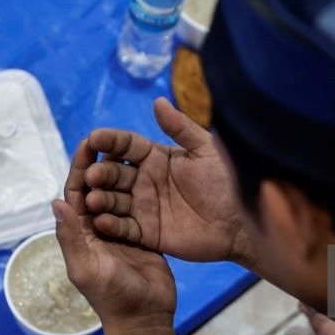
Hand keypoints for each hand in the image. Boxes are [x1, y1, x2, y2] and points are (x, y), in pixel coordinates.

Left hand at [53, 138, 176, 328]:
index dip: (80, 167)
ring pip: (119, 193)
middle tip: (109, 136)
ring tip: (130, 146)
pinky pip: (140, 205)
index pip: (75, 193)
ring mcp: (122, 230)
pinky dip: (143, 188)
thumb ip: (71, 237)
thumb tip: (56, 201)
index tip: (88, 140)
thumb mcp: (85, 268)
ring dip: (122, 171)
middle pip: (97, 187)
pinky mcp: (144, 233)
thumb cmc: (112, 296)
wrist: (145, 316)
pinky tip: (152, 168)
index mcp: (80, 233)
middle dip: (100, 162)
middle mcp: (98, 227)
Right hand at [81, 97, 251, 263]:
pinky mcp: (148, 233)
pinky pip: (125, 229)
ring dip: (101, 199)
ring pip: (114, 201)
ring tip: (94, 199)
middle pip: (114, 173)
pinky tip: (103, 221)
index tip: (94, 138)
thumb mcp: (206, 150)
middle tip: (93, 174)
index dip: (110, 142)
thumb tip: (158, 101)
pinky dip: (112, 225)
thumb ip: (181, 128)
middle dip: (101, 172)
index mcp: (157, 158)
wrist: (242, 223)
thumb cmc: (228, 182)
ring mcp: (145, 208)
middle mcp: (145, 181)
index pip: (126, 146)